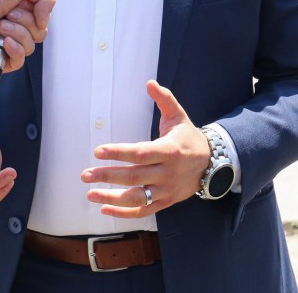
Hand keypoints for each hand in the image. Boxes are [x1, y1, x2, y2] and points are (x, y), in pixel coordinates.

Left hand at [0, 0, 54, 73]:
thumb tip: (45, 22)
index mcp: (19, 12)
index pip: (42, 20)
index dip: (37, 12)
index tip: (20, 4)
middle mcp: (13, 29)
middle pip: (40, 34)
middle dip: (26, 21)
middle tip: (7, 14)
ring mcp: (5, 46)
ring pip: (31, 47)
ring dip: (18, 33)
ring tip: (0, 25)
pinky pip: (19, 62)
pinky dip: (15, 50)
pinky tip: (3, 41)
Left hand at [81, 81, 211, 217]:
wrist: (212, 164)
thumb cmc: (188, 138)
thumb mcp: (179, 116)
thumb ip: (164, 100)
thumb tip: (150, 83)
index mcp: (169, 151)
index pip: (140, 153)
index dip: (118, 153)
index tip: (98, 151)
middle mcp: (167, 173)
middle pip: (134, 176)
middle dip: (107, 176)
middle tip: (85, 174)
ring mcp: (166, 190)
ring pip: (137, 198)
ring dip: (111, 198)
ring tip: (90, 193)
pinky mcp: (166, 202)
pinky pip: (143, 211)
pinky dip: (124, 213)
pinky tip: (105, 208)